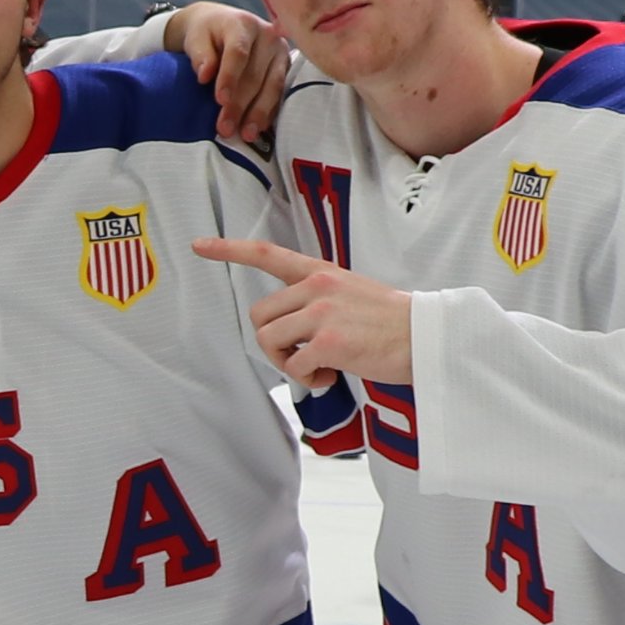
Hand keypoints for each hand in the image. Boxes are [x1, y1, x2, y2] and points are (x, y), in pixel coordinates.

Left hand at [166, 1, 291, 140]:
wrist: (222, 24)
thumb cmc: (206, 33)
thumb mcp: (196, 38)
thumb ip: (200, 54)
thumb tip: (204, 75)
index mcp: (242, 24)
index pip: (238, 52)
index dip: (230, 77)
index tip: (220, 100)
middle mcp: (267, 36)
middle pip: (255, 75)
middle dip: (240, 105)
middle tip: (225, 129)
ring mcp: (280, 52)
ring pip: (273, 86)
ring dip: (259, 113)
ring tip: (246, 135)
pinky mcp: (286, 67)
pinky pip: (279, 92)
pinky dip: (269, 112)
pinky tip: (259, 128)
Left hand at [190, 237, 414, 389]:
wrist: (426, 336)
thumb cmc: (390, 322)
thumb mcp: (351, 292)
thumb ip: (316, 300)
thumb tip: (288, 330)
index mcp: (320, 272)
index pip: (266, 254)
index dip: (228, 249)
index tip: (198, 245)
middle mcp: (316, 287)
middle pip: (259, 317)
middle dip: (273, 344)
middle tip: (302, 357)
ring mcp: (321, 313)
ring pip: (269, 342)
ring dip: (287, 364)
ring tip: (318, 368)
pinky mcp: (328, 342)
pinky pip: (295, 367)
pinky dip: (309, 379)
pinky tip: (332, 376)